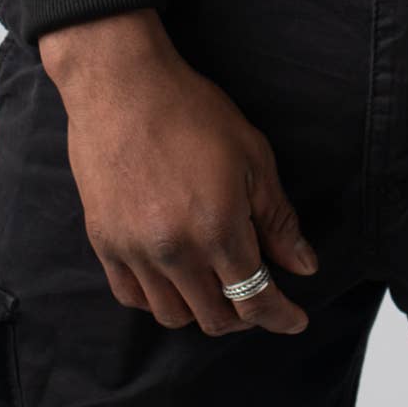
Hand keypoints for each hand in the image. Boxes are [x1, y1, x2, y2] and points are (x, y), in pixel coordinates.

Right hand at [39, 16, 317, 336]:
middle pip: (214, 317)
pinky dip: (158, 300)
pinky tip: (175, 281)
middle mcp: (174, 251)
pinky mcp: (104, 243)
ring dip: (201, 312)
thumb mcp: (252, 158)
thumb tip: (303, 267)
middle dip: (245, 317)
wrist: (122, 85)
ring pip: (172, 315)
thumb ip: (277, 220)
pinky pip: (132, 297)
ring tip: (217, 289)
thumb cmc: (192, 112)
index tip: (296, 321)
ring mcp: (134, 251)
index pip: (255, 298)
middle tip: (260, 298)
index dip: (280, 316)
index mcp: (218, 228)